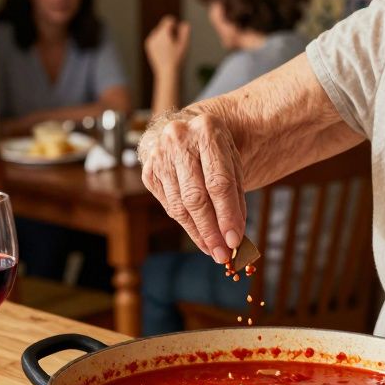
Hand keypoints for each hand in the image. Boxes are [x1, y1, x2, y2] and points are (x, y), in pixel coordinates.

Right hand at [138, 111, 245, 263]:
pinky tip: (199, 235)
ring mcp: (159, 155)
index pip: (218, 181)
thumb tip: (235, 236)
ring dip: (198, 233)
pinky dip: (186, 224)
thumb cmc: (215, 151)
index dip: (227, 214)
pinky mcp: (148, 171)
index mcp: (207, 130)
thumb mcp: (233, 162)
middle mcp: (179, 139)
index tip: (235, 240)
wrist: (186, 131)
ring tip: (213, 250)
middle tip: (223, 254)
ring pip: (179, 205)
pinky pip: (169, 205)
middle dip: (211, 230)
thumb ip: (236, 195)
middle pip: (195, 196)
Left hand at [145, 16, 190, 75]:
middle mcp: (155, 35)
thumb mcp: (184, 44)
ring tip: (169, 48)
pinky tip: (164, 51)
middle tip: (174, 44)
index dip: (175, 25)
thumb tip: (184, 23)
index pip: (169, 20)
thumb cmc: (177, 58)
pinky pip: (155, 37)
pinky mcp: (148, 45)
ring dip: (165, 36)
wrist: (167, 71)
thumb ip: (185, 31)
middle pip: (164, 26)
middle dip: (170, 31)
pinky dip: (160, 41)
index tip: (178, 35)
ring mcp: (150, 40)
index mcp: (163, 33)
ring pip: (159, 32)